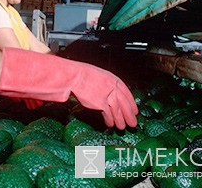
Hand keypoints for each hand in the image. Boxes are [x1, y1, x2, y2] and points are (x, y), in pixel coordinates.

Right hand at [0, 48, 137, 129]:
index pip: (124, 89)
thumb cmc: (74, 74)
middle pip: (125, 101)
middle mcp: (110, 84)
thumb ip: (98, 81)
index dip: (131, 100)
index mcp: (109, 76)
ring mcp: (106, 93)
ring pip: (119, 109)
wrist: (67, 75)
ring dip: (122, 119)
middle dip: (130, 113)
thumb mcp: (89, 74)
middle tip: (134, 122)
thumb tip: (101, 88)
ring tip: (124, 127)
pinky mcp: (100, 102)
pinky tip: (110, 125)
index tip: (134, 108)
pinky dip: (110, 120)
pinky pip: (109, 113)